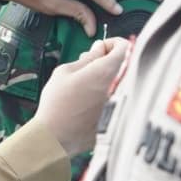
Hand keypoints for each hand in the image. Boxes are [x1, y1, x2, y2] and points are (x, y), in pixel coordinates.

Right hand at [34, 38, 130, 156]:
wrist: (54, 138)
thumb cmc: (56, 104)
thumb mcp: (65, 72)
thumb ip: (87, 58)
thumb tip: (99, 49)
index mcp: (105, 72)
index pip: (125, 47)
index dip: (112, 43)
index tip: (101, 48)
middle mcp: (118, 87)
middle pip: (123, 65)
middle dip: (108, 60)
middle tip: (88, 65)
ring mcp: (119, 104)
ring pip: (120, 83)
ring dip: (107, 79)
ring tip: (86, 85)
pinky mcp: (116, 118)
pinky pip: (116, 100)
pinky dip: (106, 96)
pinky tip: (89, 103)